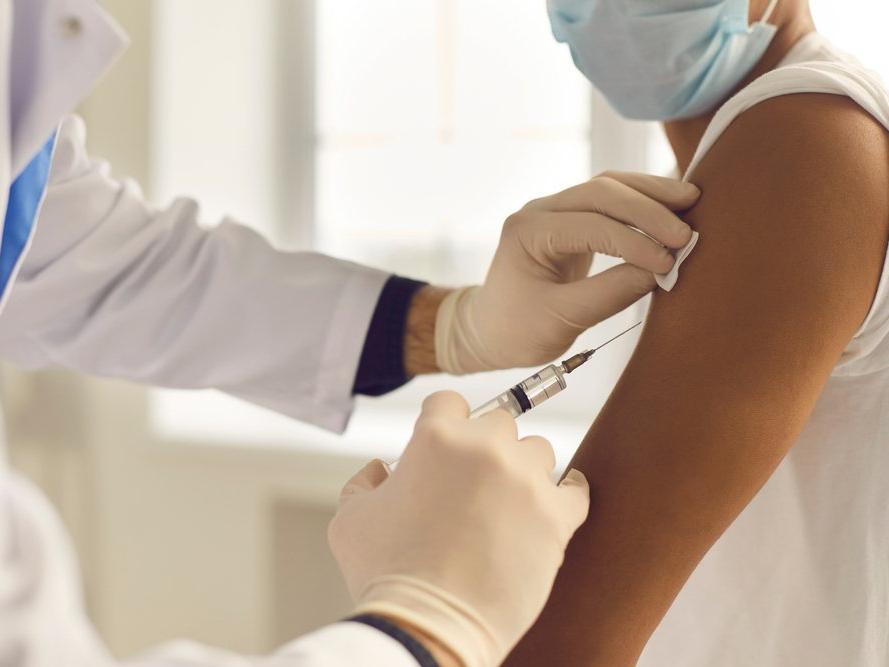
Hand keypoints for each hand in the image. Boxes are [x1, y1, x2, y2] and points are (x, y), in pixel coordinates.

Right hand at [328, 391, 588, 666]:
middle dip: (484, 448)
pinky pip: (576, 488)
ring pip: (537, 451)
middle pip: (498, 423)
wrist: (430, 627)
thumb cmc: (386, 575)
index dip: (443, 423)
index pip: (448, 402)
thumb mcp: (349, 519)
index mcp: (436, 439)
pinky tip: (555, 500)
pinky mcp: (556, 517)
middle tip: (472, 485)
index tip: (446, 446)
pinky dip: (567, 493)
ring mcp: (526, 480)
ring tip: (505, 504)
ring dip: (523, 470)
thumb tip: (380, 469)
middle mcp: (486, 448)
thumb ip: (363, 482)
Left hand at [435, 171, 699, 372]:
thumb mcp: (561, 320)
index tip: (668, 263)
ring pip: (608, 187)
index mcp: (528, 232)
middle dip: (647, 208)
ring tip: (692, 201)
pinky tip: (672, 208)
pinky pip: (610, 201)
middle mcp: (540, 211)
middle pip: (601, 191)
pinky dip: (642, 203)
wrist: (492, 332)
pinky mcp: (572, 221)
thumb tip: (660, 272)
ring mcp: (556, 212)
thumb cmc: (517, 330)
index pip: (590, 225)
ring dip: (650, 194)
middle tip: (686, 233)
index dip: (634, 241)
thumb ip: (609, 294)